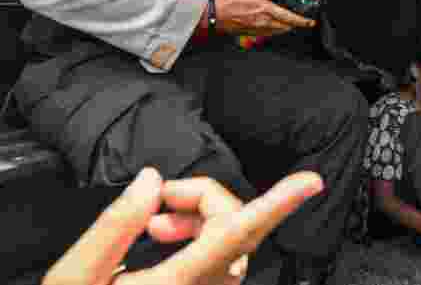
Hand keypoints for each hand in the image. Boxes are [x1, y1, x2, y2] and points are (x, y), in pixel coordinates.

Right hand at [43, 168, 322, 284]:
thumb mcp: (76, 276)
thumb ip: (116, 224)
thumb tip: (151, 179)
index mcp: (177, 284)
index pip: (237, 234)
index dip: (278, 204)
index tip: (311, 183)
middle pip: (234, 228)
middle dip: (204, 200)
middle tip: (158, 198)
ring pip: (230, 244)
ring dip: (199, 220)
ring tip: (154, 223)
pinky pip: (220, 261)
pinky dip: (198, 240)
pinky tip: (162, 240)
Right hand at [213, 0, 315, 36]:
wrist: (214, 14)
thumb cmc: (230, 0)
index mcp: (265, 9)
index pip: (289, 17)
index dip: (302, 21)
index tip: (310, 22)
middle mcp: (264, 21)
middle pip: (287, 27)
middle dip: (296, 24)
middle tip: (301, 18)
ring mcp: (258, 29)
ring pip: (279, 31)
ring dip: (286, 26)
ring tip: (289, 19)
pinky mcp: (253, 33)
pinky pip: (270, 33)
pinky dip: (276, 29)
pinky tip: (274, 22)